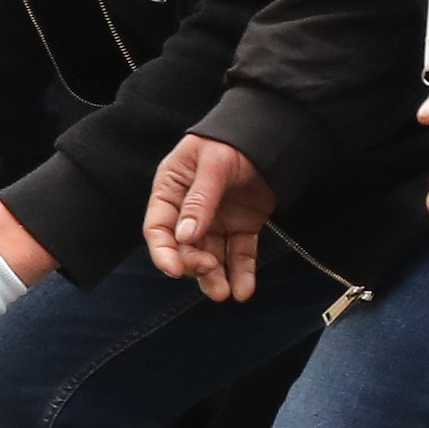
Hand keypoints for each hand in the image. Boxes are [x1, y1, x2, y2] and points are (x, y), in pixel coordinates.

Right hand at [145, 136, 281, 300]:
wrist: (270, 134)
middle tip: (209, 269)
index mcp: (171, 190)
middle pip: (184, 247)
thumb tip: (185, 236)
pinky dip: (242, 272)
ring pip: (211, 256)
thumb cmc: (231, 141)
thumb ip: (199, 200)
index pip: (158, 227)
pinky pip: (239, 253)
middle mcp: (189, 210)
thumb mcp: (213, 165)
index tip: (174, 270)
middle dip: (194, 263)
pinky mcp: (242, 226)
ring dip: (216, 276)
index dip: (163, 251)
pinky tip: (244, 290)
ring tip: (225, 293)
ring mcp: (216, 220)